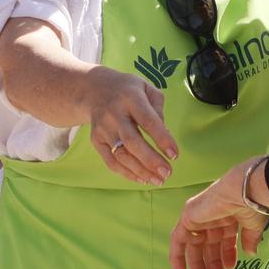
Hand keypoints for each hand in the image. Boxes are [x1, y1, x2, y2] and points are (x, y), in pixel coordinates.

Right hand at [84, 67, 177, 184]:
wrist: (94, 90)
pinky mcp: (96, 140)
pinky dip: (127, 173)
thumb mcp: (147, 88)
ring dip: (141, 171)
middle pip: (132, 141)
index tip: (174, 154)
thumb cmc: (128, 90)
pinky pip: (111, 161)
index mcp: (130, 98)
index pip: (148, 120)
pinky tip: (142, 178)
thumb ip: (158, 108)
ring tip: (158, 180)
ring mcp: (103, 128)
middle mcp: (114, 114)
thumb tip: (164, 134)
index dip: (162, 139)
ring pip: (121, 155)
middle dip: (151, 160)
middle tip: (167, 173)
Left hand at [168, 162, 268, 268]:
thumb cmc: (252, 204)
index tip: (230, 268)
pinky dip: (177, 255)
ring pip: (195, 245)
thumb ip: (249, 239)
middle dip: (212, 263)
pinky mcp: (188, 217)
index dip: (226, 255)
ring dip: (198, 264)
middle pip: (209, 244)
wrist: (245, 190)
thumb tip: (251, 253)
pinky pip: (178, 239)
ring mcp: (200, 216)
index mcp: (229, 217)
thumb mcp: (253, 225)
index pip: (224, 239)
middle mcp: (213, 216)